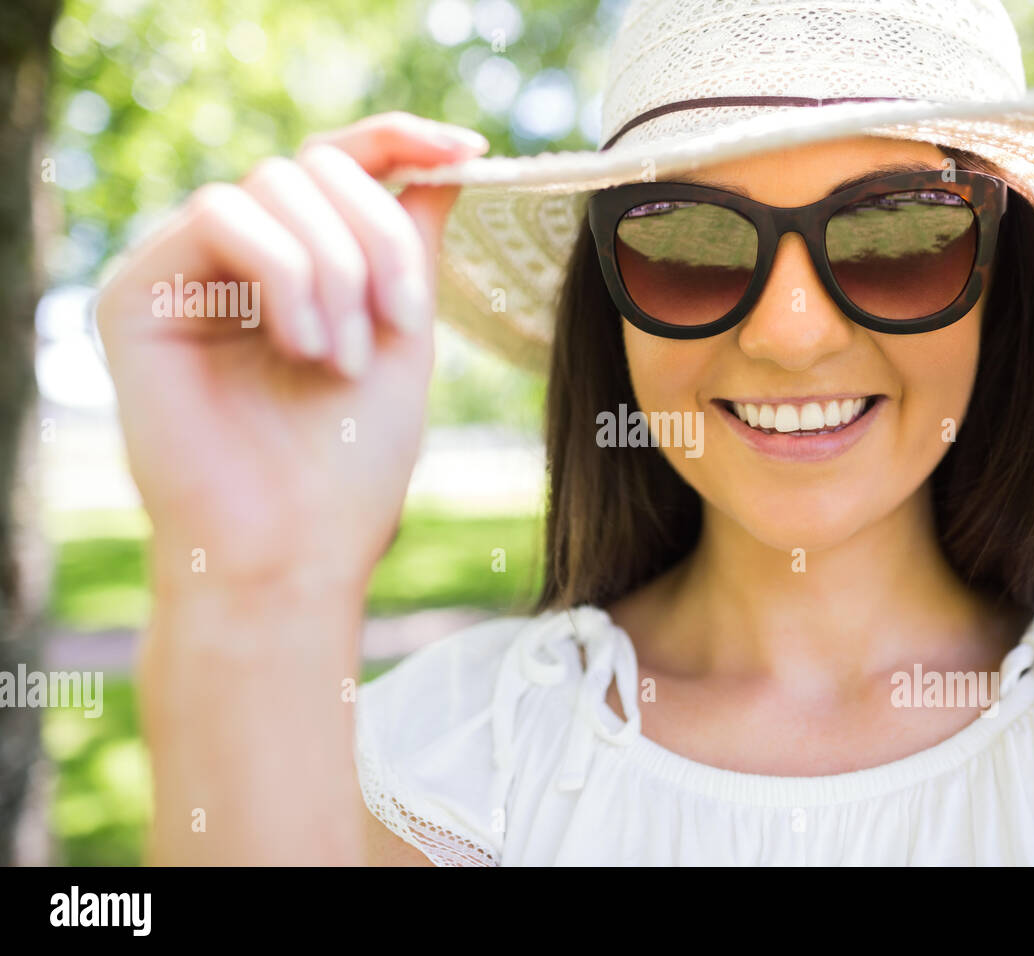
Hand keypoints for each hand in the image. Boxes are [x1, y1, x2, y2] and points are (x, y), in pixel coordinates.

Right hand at [96, 112, 487, 592]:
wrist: (294, 551)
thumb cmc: (351, 464)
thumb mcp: (404, 335)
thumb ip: (411, 242)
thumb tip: (444, 161)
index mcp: (299, 268)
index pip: (341, 165)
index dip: (404, 140)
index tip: (471, 149)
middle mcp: (238, 261)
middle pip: (319, 166)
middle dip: (380, 239)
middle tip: (401, 321)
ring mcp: (185, 273)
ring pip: (276, 183)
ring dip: (337, 270)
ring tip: (346, 362)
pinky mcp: (138, 292)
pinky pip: (222, 215)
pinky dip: (287, 276)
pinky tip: (302, 347)